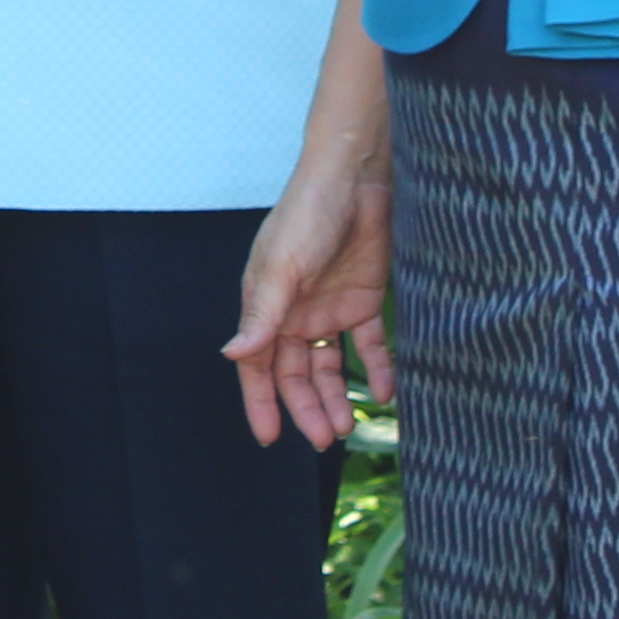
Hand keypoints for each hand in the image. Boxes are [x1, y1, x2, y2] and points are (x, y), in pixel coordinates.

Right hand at [223, 154, 397, 450]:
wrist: (357, 178)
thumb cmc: (308, 215)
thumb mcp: (282, 268)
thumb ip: (263, 316)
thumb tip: (233, 356)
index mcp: (266, 305)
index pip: (258, 364)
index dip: (261, 402)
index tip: (270, 438)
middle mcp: (295, 312)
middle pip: (296, 373)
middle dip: (305, 408)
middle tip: (323, 440)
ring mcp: (330, 307)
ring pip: (330, 366)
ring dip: (336, 397)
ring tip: (347, 426)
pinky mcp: (365, 299)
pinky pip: (369, 346)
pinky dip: (377, 370)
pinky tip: (385, 393)